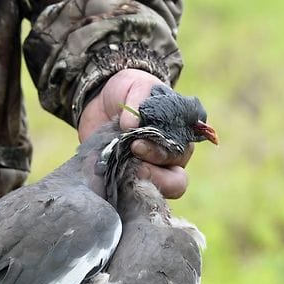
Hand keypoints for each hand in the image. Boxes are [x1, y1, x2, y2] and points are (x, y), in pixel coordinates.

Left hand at [78, 69, 192, 198]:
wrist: (101, 101)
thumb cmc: (127, 91)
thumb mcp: (135, 85)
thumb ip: (138, 99)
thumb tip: (132, 124)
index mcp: (181, 135)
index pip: (182, 153)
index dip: (161, 153)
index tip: (136, 144)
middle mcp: (173, 159)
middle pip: (176, 181)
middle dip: (153, 174)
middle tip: (128, 160)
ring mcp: (153, 173)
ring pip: (159, 195)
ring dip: (138, 186)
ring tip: (119, 172)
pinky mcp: (130, 181)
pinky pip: (133, 198)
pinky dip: (122, 193)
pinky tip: (108, 181)